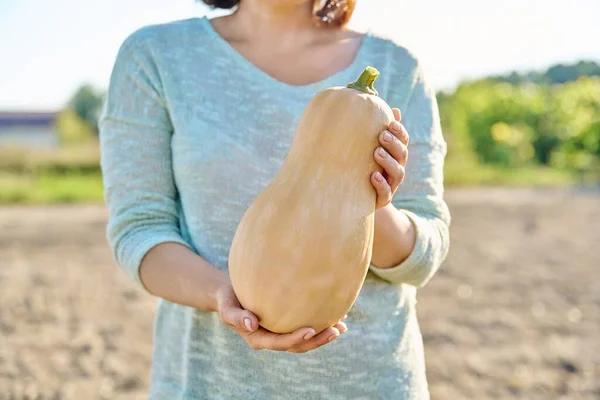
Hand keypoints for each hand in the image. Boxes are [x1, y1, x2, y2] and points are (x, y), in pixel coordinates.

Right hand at [216, 284, 347, 352]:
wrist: (231, 293)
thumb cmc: (228, 298)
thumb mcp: (226, 307)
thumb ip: (235, 316)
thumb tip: (252, 324)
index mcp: (258, 339)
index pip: (280, 343)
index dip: (296, 339)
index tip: (312, 330)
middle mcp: (272, 338)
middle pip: (298, 345)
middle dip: (319, 340)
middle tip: (337, 330)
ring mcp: (281, 332)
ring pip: (306, 339)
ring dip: (325, 335)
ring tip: (343, 326)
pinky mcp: (287, 323)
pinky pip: (307, 326)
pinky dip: (322, 322)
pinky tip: (337, 314)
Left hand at [371, 108, 409, 209]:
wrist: (353, 196)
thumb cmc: (361, 165)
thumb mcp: (366, 146)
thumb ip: (377, 129)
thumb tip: (393, 109)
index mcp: (395, 155)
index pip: (403, 141)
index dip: (400, 132)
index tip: (391, 123)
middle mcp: (396, 169)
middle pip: (402, 155)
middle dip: (394, 144)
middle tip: (382, 136)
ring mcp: (391, 185)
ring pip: (398, 173)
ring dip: (389, 162)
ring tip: (377, 152)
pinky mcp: (383, 199)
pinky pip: (386, 193)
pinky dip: (381, 184)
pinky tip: (374, 176)